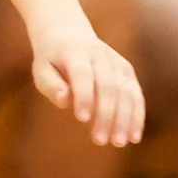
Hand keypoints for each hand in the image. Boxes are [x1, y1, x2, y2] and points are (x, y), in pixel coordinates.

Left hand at [29, 22, 145, 147]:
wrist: (69, 35)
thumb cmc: (51, 60)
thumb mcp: (41, 69)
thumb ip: (50, 85)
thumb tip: (64, 101)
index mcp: (76, 52)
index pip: (83, 74)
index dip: (84, 96)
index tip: (82, 119)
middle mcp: (101, 55)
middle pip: (108, 86)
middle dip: (106, 114)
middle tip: (100, 140)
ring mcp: (117, 63)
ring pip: (126, 92)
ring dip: (124, 119)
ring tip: (119, 142)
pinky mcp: (127, 72)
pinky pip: (136, 95)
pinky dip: (137, 116)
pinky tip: (133, 137)